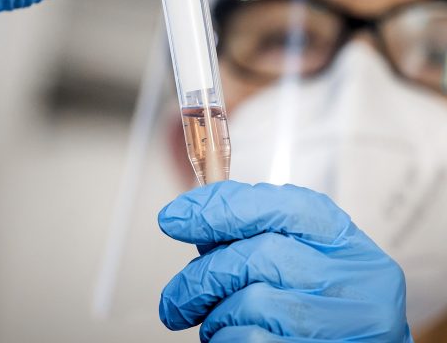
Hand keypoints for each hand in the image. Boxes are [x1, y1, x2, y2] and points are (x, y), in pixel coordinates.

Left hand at [159, 181, 411, 341]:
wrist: (361, 341)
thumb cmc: (321, 296)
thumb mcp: (300, 249)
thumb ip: (254, 230)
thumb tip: (194, 220)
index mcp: (336, 233)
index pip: (271, 205)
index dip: (216, 208)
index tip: (173, 218)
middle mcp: (349, 274)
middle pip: (255, 256)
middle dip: (202, 275)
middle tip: (175, 299)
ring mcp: (344, 320)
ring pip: (251, 302)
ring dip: (214, 315)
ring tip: (210, 322)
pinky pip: (252, 340)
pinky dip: (226, 339)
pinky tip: (228, 338)